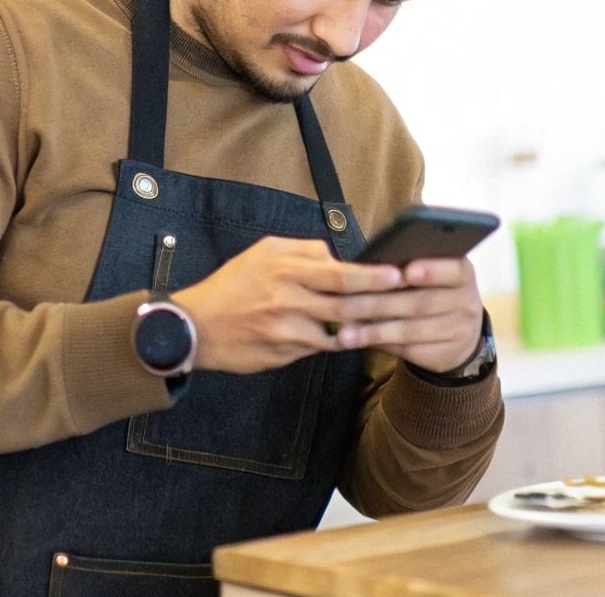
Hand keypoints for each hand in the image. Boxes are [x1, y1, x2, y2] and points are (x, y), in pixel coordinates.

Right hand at [172, 236, 404, 373]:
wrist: (194, 327)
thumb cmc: (232, 286)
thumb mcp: (262, 253)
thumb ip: (302, 250)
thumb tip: (336, 255)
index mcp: (284, 269)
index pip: (338, 273)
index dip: (371, 276)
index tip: (398, 273)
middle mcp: (287, 299)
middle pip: (345, 305)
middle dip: (382, 303)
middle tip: (410, 300)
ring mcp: (286, 330)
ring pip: (337, 331)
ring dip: (366, 327)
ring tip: (392, 322)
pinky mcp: (283, 354)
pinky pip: (319, 348)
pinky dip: (339, 342)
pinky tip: (356, 338)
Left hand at [335, 258, 483, 374]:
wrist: (459, 332)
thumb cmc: (432, 290)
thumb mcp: (432, 274)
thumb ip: (407, 268)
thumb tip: (365, 267)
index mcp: (463, 273)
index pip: (454, 270)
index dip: (431, 271)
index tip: (406, 271)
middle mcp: (467, 302)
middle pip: (421, 303)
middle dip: (379, 303)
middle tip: (345, 303)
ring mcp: (459, 331)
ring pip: (410, 330)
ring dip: (373, 331)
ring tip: (344, 332)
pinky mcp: (445, 355)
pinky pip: (409, 350)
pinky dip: (380, 344)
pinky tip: (358, 341)